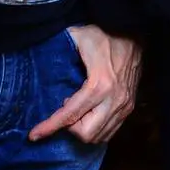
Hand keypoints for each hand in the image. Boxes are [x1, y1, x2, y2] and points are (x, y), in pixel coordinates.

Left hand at [28, 26, 142, 143]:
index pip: (71, 114)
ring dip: (83, 128)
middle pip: (86, 133)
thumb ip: (59, 46)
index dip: (50, 126)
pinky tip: (89, 114)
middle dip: (71, 128)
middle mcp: (114, 100)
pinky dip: (96, 129)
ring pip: (99, 136)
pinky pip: (111, 131)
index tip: (34, 135)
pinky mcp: (130, 107)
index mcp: (99, 84)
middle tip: (65, 110)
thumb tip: (39, 54)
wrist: (135, 33)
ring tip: (78, 110)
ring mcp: (124, 105)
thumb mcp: (79, 35)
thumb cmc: (105, 34)